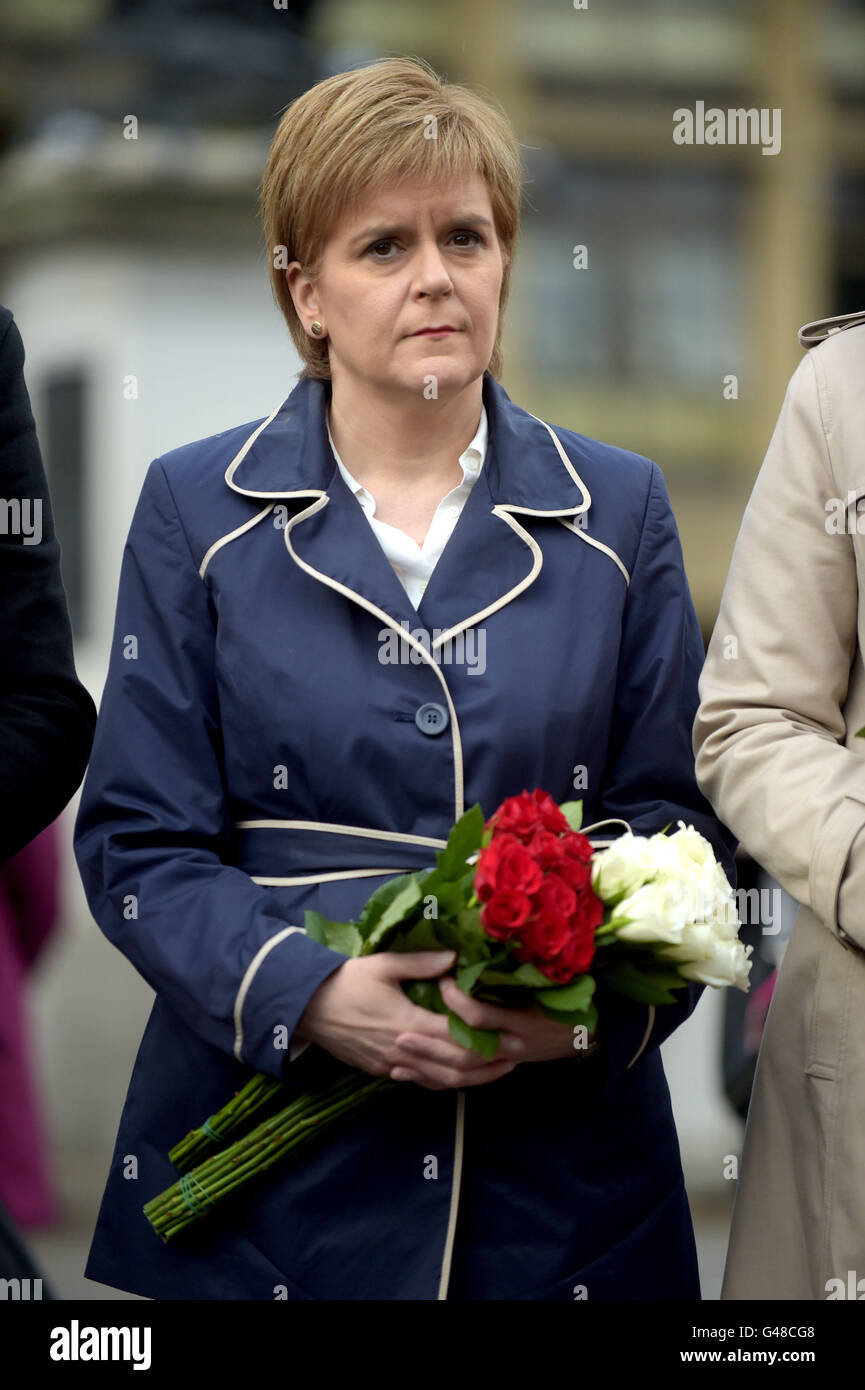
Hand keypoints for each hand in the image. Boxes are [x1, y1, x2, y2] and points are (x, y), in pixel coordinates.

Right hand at [294, 949, 522, 1090]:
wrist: (304, 1006)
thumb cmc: (345, 981)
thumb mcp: (384, 964)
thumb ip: (422, 963)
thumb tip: (456, 958)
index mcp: (409, 1024)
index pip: (460, 1041)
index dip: (491, 1042)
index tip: (516, 1038)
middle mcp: (404, 1051)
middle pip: (456, 1069)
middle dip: (490, 1066)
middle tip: (517, 1057)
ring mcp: (392, 1066)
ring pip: (440, 1081)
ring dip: (472, 1078)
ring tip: (496, 1068)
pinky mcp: (381, 1070)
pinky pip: (421, 1081)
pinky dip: (444, 1080)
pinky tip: (459, 1074)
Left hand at [410, 975, 597, 1065]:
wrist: (586, 1035)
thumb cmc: (565, 1000)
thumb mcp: (547, 980)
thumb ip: (513, 969)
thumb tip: (476, 944)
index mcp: (522, 1020)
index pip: (482, 1017)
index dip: (457, 1001)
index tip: (440, 980)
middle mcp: (513, 1046)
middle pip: (465, 1054)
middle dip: (431, 1047)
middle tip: (401, 1034)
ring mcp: (506, 1061)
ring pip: (461, 1075)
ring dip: (428, 1067)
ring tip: (397, 1058)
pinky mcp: (498, 1069)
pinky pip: (464, 1081)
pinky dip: (435, 1079)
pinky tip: (410, 1073)